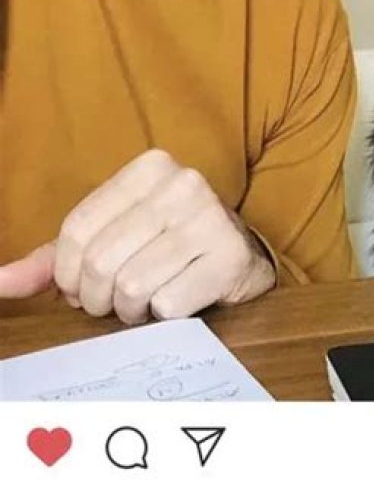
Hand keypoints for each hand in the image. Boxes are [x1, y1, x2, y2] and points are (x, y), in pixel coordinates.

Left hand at [0, 150, 275, 322]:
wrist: (240, 255)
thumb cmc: (165, 246)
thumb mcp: (112, 237)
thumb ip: (54, 259)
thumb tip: (0, 283)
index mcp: (149, 167)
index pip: (77, 229)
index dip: (66, 273)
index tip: (77, 287)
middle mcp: (182, 184)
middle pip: (102, 260)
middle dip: (97, 297)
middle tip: (111, 302)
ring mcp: (211, 218)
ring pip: (133, 285)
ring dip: (130, 309)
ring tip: (143, 302)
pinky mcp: (230, 257)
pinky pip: (169, 303)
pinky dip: (162, 315)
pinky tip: (174, 302)